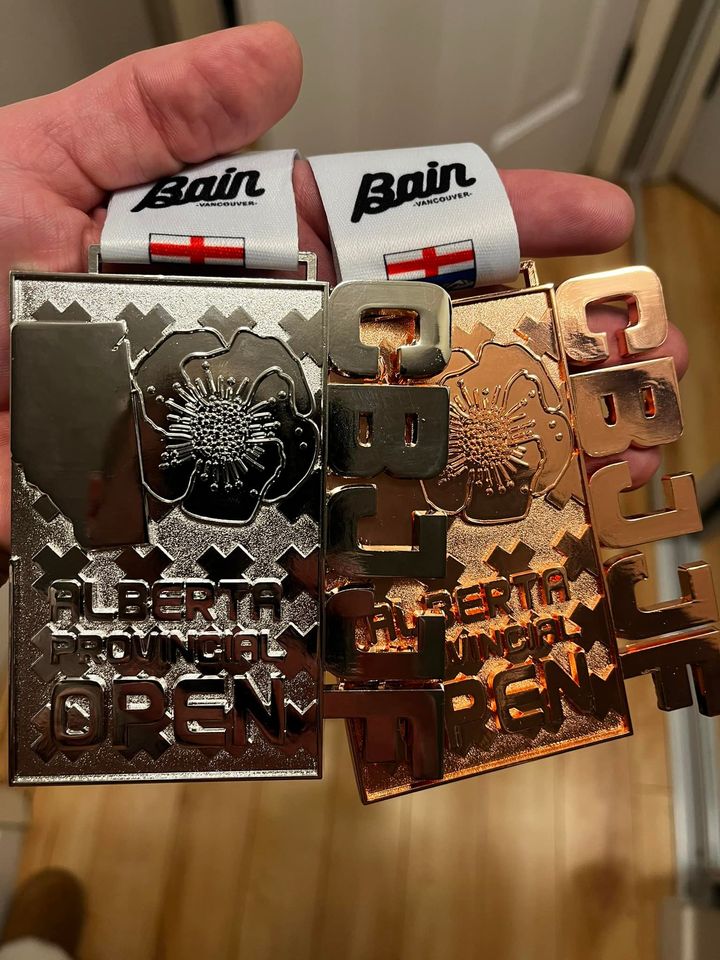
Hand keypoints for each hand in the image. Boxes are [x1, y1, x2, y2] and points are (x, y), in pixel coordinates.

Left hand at [0, 22, 686, 575]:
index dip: (490, 221)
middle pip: (406, 341)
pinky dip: (368, 543)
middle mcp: (249, 348)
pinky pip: (297, 527)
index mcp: (228, 257)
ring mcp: (232, 436)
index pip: (383, 229)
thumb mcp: (37, 168)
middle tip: (624, 353)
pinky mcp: (198, 513)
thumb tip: (276, 59)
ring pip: (374, 439)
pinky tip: (442, 553)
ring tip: (576, 457)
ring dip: (474, 451)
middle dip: (523, 343)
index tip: (590, 222)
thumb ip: (150, 119)